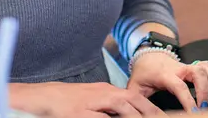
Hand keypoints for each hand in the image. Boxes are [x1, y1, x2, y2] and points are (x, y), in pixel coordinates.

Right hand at [12, 81, 162, 116]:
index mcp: (107, 92)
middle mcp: (103, 94)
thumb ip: (109, 110)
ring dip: (137, 114)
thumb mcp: (92, 104)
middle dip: (151, 111)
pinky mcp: (81, 113)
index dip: (151, 109)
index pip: (136, 99)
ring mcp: (92, 103)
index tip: (164, 117)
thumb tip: (128, 113)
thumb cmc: (67, 102)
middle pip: (134, 100)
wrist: (42, 97)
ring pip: (121, 107)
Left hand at [128, 52, 207, 111]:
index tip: (195, 112)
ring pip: (206, 67)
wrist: (147, 56)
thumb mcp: (134, 87)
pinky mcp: (195, 65)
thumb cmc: (143, 73)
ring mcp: (188, 66)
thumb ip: (135, 100)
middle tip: (205, 106)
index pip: (179, 86)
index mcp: (165, 75)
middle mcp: (179, 68)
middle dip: (205, 90)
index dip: (188, 100)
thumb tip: (136, 111)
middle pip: (198, 73)